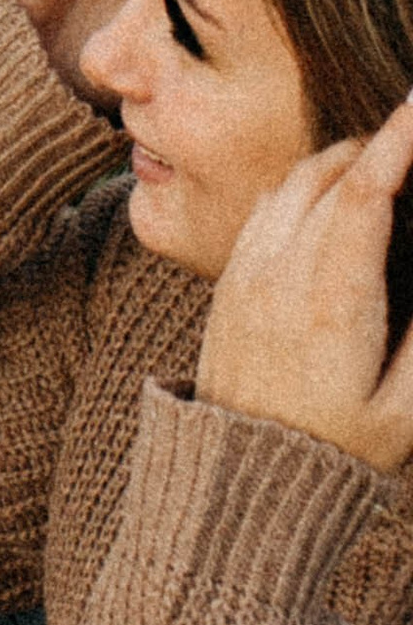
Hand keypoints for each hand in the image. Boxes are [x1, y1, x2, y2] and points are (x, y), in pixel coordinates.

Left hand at [196, 98, 412, 471]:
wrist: (239, 480)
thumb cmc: (334, 454)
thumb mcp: (405, 414)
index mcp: (333, 301)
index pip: (365, 195)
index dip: (397, 143)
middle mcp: (283, 274)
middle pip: (330, 176)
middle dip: (378, 144)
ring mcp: (249, 273)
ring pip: (294, 183)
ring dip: (340, 160)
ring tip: (384, 159)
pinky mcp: (230, 281)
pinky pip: (266, 207)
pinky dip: (304, 183)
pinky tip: (331, 194)